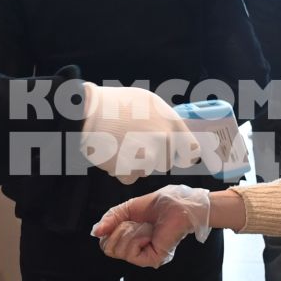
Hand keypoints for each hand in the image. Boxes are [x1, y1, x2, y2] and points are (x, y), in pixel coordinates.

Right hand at [80, 84, 201, 183]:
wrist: (88, 112)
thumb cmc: (116, 103)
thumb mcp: (148, 102)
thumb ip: (164, 120)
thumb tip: (173, 133)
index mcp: (171, 122)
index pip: (192, 149)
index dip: (185, 156)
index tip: (179, 157)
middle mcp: (164, 139)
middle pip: (166, 162)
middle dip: (153, 158)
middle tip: (135, 145)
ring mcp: (148, 154)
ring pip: (147, 170)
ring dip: (136, 164)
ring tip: (121, 146)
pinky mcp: (131, 168)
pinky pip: (130, 178)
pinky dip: (121, 171)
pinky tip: (113, 155)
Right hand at [91, 185, 212, 266]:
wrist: (177, 204)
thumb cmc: (158, 205)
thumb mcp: (127, 209)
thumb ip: (110, 220)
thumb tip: (95, 232)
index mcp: (129, 240)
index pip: (105, 244)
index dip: (109, 230)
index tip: (124, 219)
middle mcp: (135, 251)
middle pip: (108, 248)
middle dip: (119, 229)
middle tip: (136, 223)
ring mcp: (143, 257)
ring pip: (117, 250)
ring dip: (130, 232)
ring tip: (146, 227)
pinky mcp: (151, 260)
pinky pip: (130, 253)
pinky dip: (137, 238)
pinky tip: (149, 233)